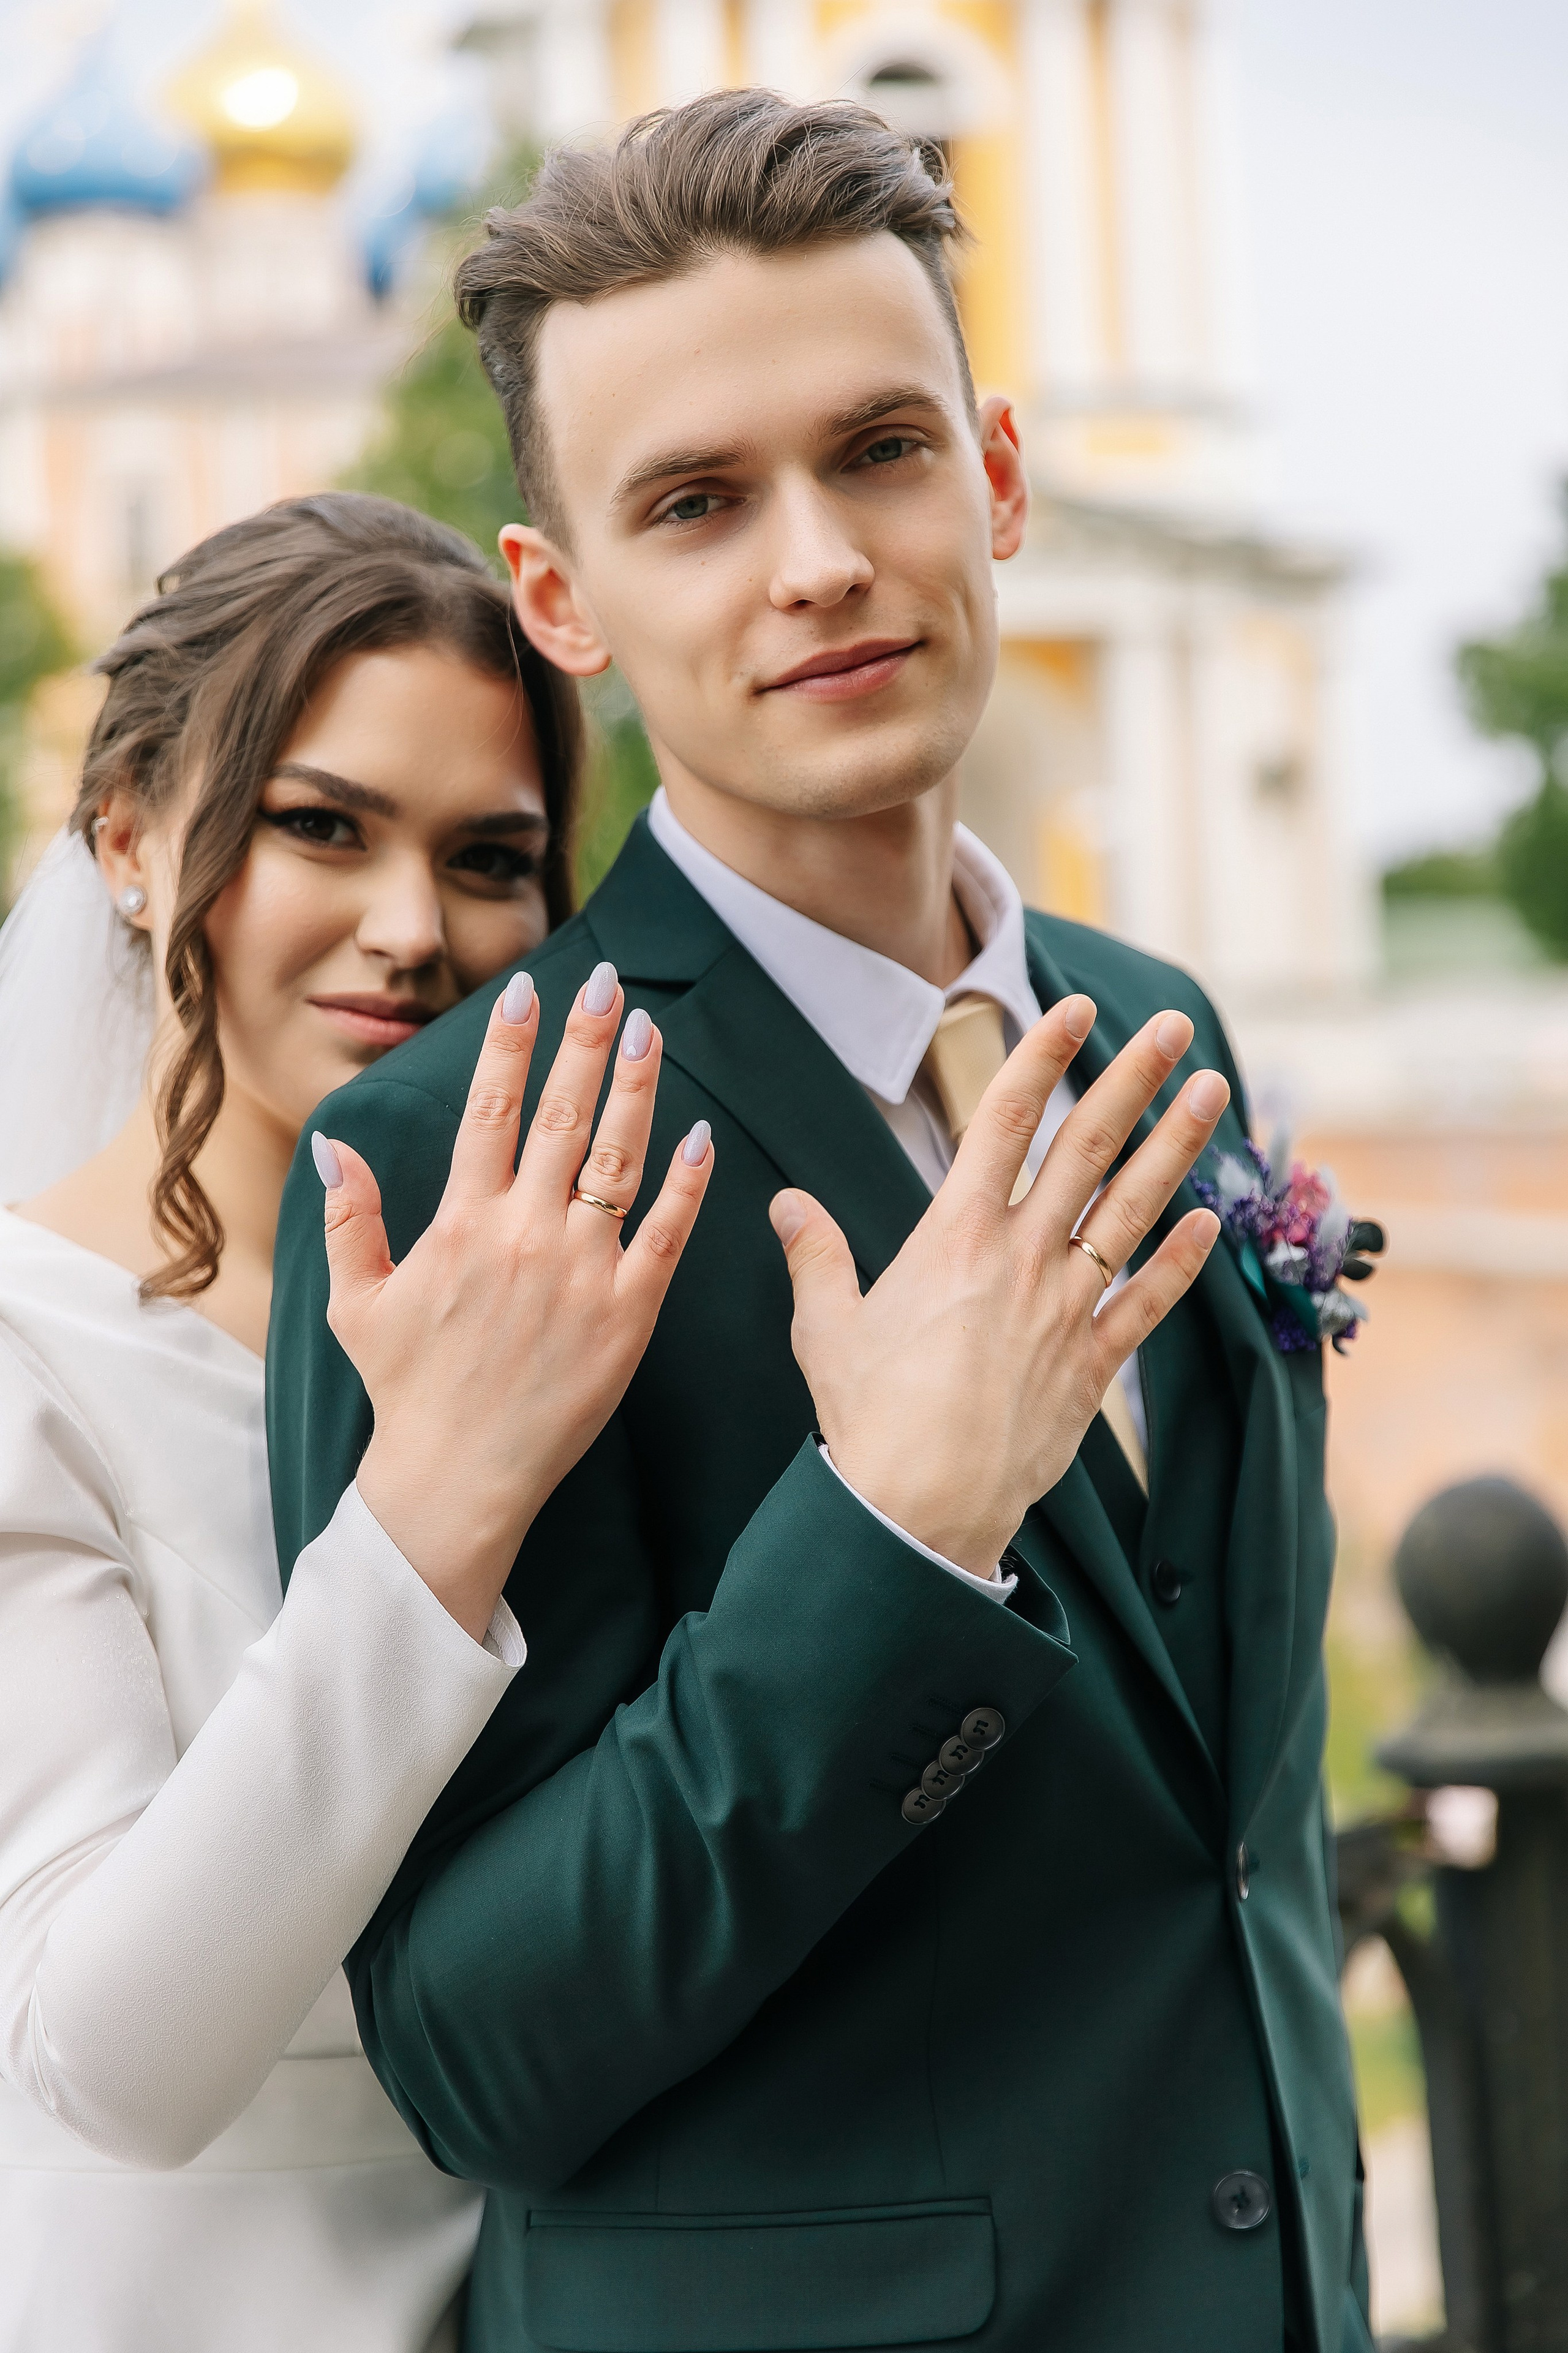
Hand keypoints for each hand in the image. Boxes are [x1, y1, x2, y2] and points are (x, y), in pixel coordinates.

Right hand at [314, 967, 712, 1640]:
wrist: (457, 1478)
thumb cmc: (408, 1390)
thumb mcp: (358, 1302)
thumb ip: (351, 1217)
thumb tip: (334, 1142)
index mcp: (462, 1226)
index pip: (490, 1111)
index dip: (510, 1045)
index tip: (527, 990)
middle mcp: (525, 1236)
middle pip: (561, 1116)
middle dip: (583, 1040)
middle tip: (604, 980)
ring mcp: (583, 1273)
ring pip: (618, 1159)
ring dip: (635, 1088)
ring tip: (649, 1029)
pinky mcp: (629, 1315)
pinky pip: (666, 1234)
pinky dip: (687, 1184)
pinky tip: (702, 1135)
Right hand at [770, 998, 1225, 1576]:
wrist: (920, 1510)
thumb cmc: (867, 1418)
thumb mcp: (825, 1327)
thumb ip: (815, 1256)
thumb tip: (787, 1204)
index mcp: (954, 1236)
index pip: (1003, 1121)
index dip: (1040, 1056)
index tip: (1072, 1008)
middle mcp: (1020, 1258)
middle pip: (1086, 1148)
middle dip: (1132, 1079)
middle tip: (1171, 1025)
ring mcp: (1064, 1309)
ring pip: (1132, 1210)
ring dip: (1176, 1147)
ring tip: (1213, 1092)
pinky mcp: (1091, 1366)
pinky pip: (1147, 1302)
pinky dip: (1179, 1260)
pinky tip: (1208, 1219)